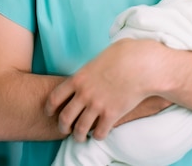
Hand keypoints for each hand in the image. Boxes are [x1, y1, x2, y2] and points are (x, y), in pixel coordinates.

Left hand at [45, 39, 167, 141]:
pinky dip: (98, 136)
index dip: (50, 107)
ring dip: (78, 136)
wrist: (141, 64)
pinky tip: (100, 132)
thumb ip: (91, 66)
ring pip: (80, 130)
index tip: (50, 112)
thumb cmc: (124, 54)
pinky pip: (99, 133)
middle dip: (63, 126)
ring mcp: (97, 105)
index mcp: (79, 78)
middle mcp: (84, 94)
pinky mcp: (112, 114)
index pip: (55, 97)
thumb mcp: (100, 56)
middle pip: (64, 118)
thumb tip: (94, 66)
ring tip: (81, 137)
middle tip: (65, 129)